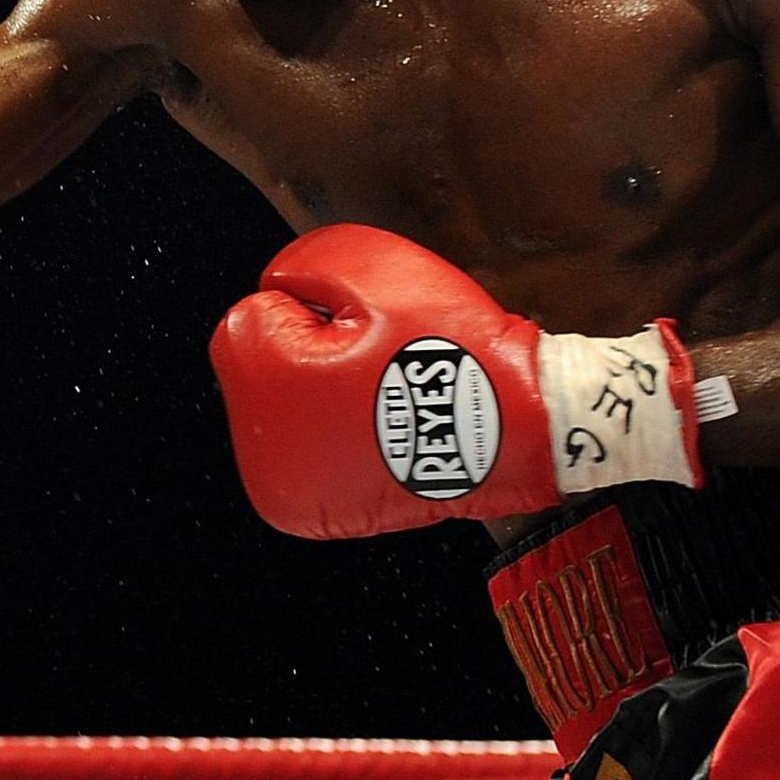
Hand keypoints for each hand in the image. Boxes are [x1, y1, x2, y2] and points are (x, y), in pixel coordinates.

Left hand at [210, 224, 713, 537]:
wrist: (525, 424)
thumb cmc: (450, 349)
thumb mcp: (367, 270)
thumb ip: (301, 265)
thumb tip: (274, 289)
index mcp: (262, 399)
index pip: (253, 319)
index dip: (312, 308)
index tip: (365, 328)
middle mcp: (265, 467)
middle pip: (263, 368)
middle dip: (312, 350)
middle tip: (381, 363)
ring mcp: (296, 499)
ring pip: (290, 405)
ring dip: (326, 389)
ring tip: (389, 394)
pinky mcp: (328, 514)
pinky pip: (318, 440)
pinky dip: (344, 426)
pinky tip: (389, 422)